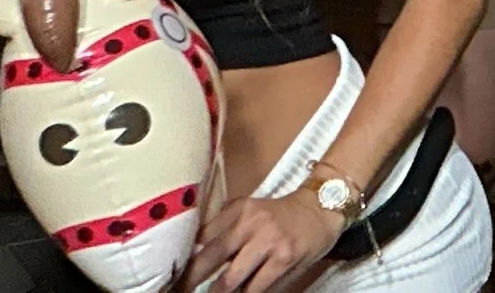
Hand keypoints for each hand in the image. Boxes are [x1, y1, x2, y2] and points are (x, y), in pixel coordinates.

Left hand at [176, 191, 339, 292]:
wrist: (321, 210)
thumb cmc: (282, 216)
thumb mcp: (251, 211)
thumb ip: (225, 227)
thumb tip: (194, 256)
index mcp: (239, 209)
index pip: (201, 238)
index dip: (184, 261)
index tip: (173, 277)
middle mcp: (251, 222)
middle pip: (210, 259)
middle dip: (192, 281)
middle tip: (181, 291)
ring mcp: (268, 241)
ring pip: (231, 279)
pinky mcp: (284, 259)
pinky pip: (256, 287)